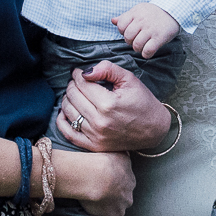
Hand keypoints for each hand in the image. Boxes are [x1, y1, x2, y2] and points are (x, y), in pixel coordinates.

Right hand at [54, 150, 135, 215]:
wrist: (95, 176)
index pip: (126, 185)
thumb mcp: (119, 153)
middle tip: (100, 194)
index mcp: (131, 181)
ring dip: (107, 209)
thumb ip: (123, 157)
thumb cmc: (104, 161)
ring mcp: (120, 209)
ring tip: (94, 203)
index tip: (106, 183)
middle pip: (123, 200)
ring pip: (116, 211)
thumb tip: (125, 154)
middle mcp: (128, 197)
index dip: (115, 185)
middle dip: (114, 199)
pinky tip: (92, 213)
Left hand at [55, 61, 173, 152]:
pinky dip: (62, 121)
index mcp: (108, 104)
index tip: (79, 72)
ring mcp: (95, 135)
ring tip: (74, 94)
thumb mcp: (130, 80)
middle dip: (72, 85)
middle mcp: (99, 121)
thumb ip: (107, 69)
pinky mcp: (94, 146)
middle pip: (73, 96)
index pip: (82, 83)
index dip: (78, 74)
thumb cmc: (143, 103)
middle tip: (78, 81)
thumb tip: (85, 71)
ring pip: (68, 112)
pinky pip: (68, 133)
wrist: (153, 130)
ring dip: (67, 99)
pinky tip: (65, 111)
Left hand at [113, 3, 181, 58]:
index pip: (120, 25)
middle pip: (128, 37)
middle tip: (136, 40)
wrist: (173, 11)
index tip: (130, 32)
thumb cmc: (154, 13)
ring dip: (138, 49)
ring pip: (136, 45)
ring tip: (142, 46)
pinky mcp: (159, 37)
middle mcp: (142, 21)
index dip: (123, 32)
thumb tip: (113, 21)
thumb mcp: (139, 10)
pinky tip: (148, 51)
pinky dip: (146, 54)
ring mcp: (151, 29)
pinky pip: (148, 50)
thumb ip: (125, 16)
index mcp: (135, 13)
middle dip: (130, 42)